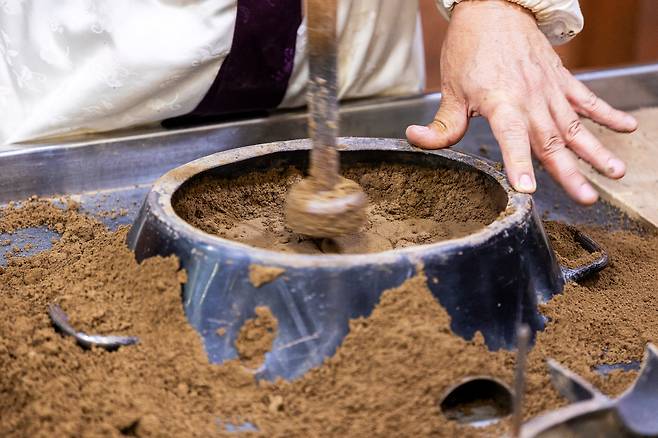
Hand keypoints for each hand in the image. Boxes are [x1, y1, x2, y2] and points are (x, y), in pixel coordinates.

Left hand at [406, 0, 637, 204]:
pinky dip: (606, 114)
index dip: (519, 163)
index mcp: (501, 103)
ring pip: (575, 125)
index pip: (511, 138)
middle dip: (571, 172)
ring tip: (615, 172)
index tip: (527, 188)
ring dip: (597, 150)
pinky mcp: (560, 79)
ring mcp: (549, 90)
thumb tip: (415, 141)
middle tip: (587, 198)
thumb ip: (441, 124)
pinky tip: (627, 128)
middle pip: (552, 141)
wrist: (494, 8)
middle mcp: (530, 99)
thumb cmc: (469, 49)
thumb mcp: (450, 90)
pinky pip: (586, 99)